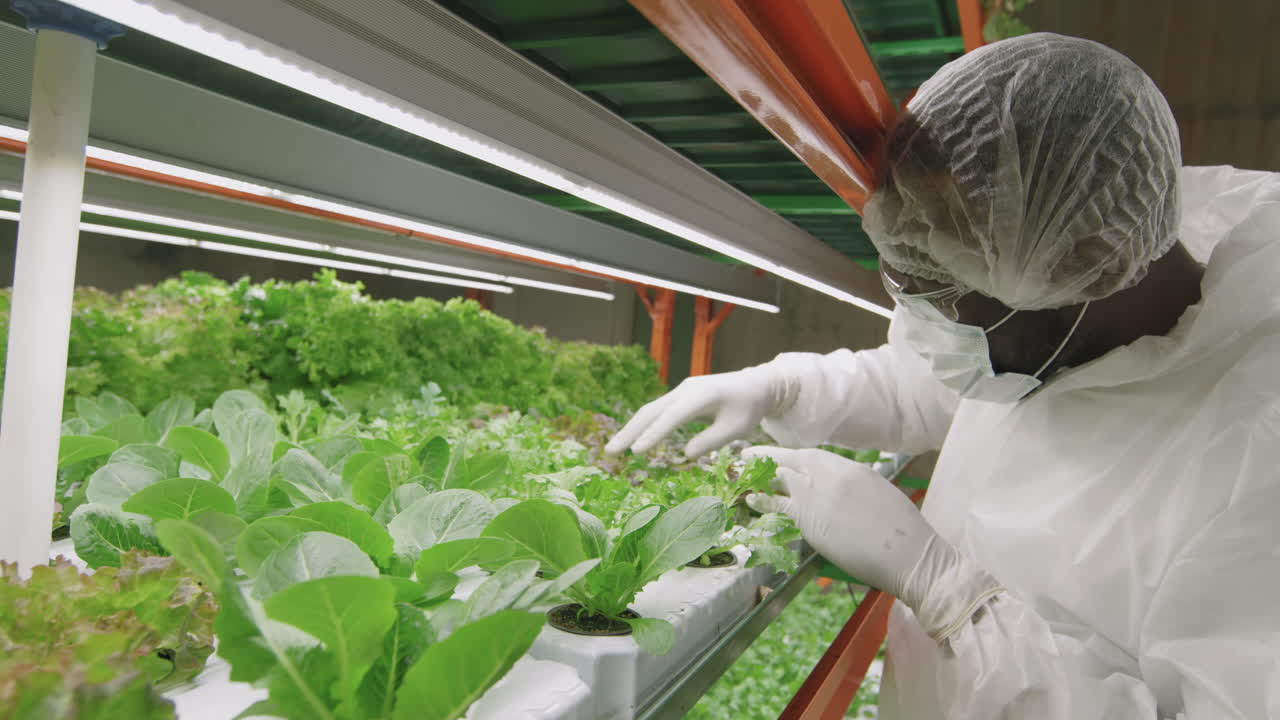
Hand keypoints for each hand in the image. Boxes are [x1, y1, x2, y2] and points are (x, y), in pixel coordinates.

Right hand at [606, 365, 791, 457]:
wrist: (755, 385)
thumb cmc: (748, 408)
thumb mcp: (736, 428)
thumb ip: (712, 441)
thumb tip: (686, 454)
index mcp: (701, 395)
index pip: (672, 417)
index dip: (654, 434)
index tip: (637, 452)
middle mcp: (686, 390)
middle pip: (651, 411)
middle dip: (630, 432)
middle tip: (611, 452)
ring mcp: (680, 392)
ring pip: (650, 410)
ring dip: (631, 429)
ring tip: (613, 450)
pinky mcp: (680, 397)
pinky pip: (657, 412)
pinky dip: (643, 426)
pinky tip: (631, 441)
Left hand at [743, 447, 1002, 641]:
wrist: (907, 553)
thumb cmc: (902, 530)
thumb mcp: (879, 493)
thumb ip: (854, 485)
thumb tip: (839, 489)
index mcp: (850, 468)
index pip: (811, 456)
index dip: (791, 456)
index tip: (779, 457)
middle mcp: (830, 475)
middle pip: (790, 460)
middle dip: (767, 456)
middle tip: (747, 455)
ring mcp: (817, 495)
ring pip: (780, 477)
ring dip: (758, 473)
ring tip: (740, 471)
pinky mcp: (809, 520)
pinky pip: (778, 505)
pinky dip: (762, 499)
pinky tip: (750, 498)